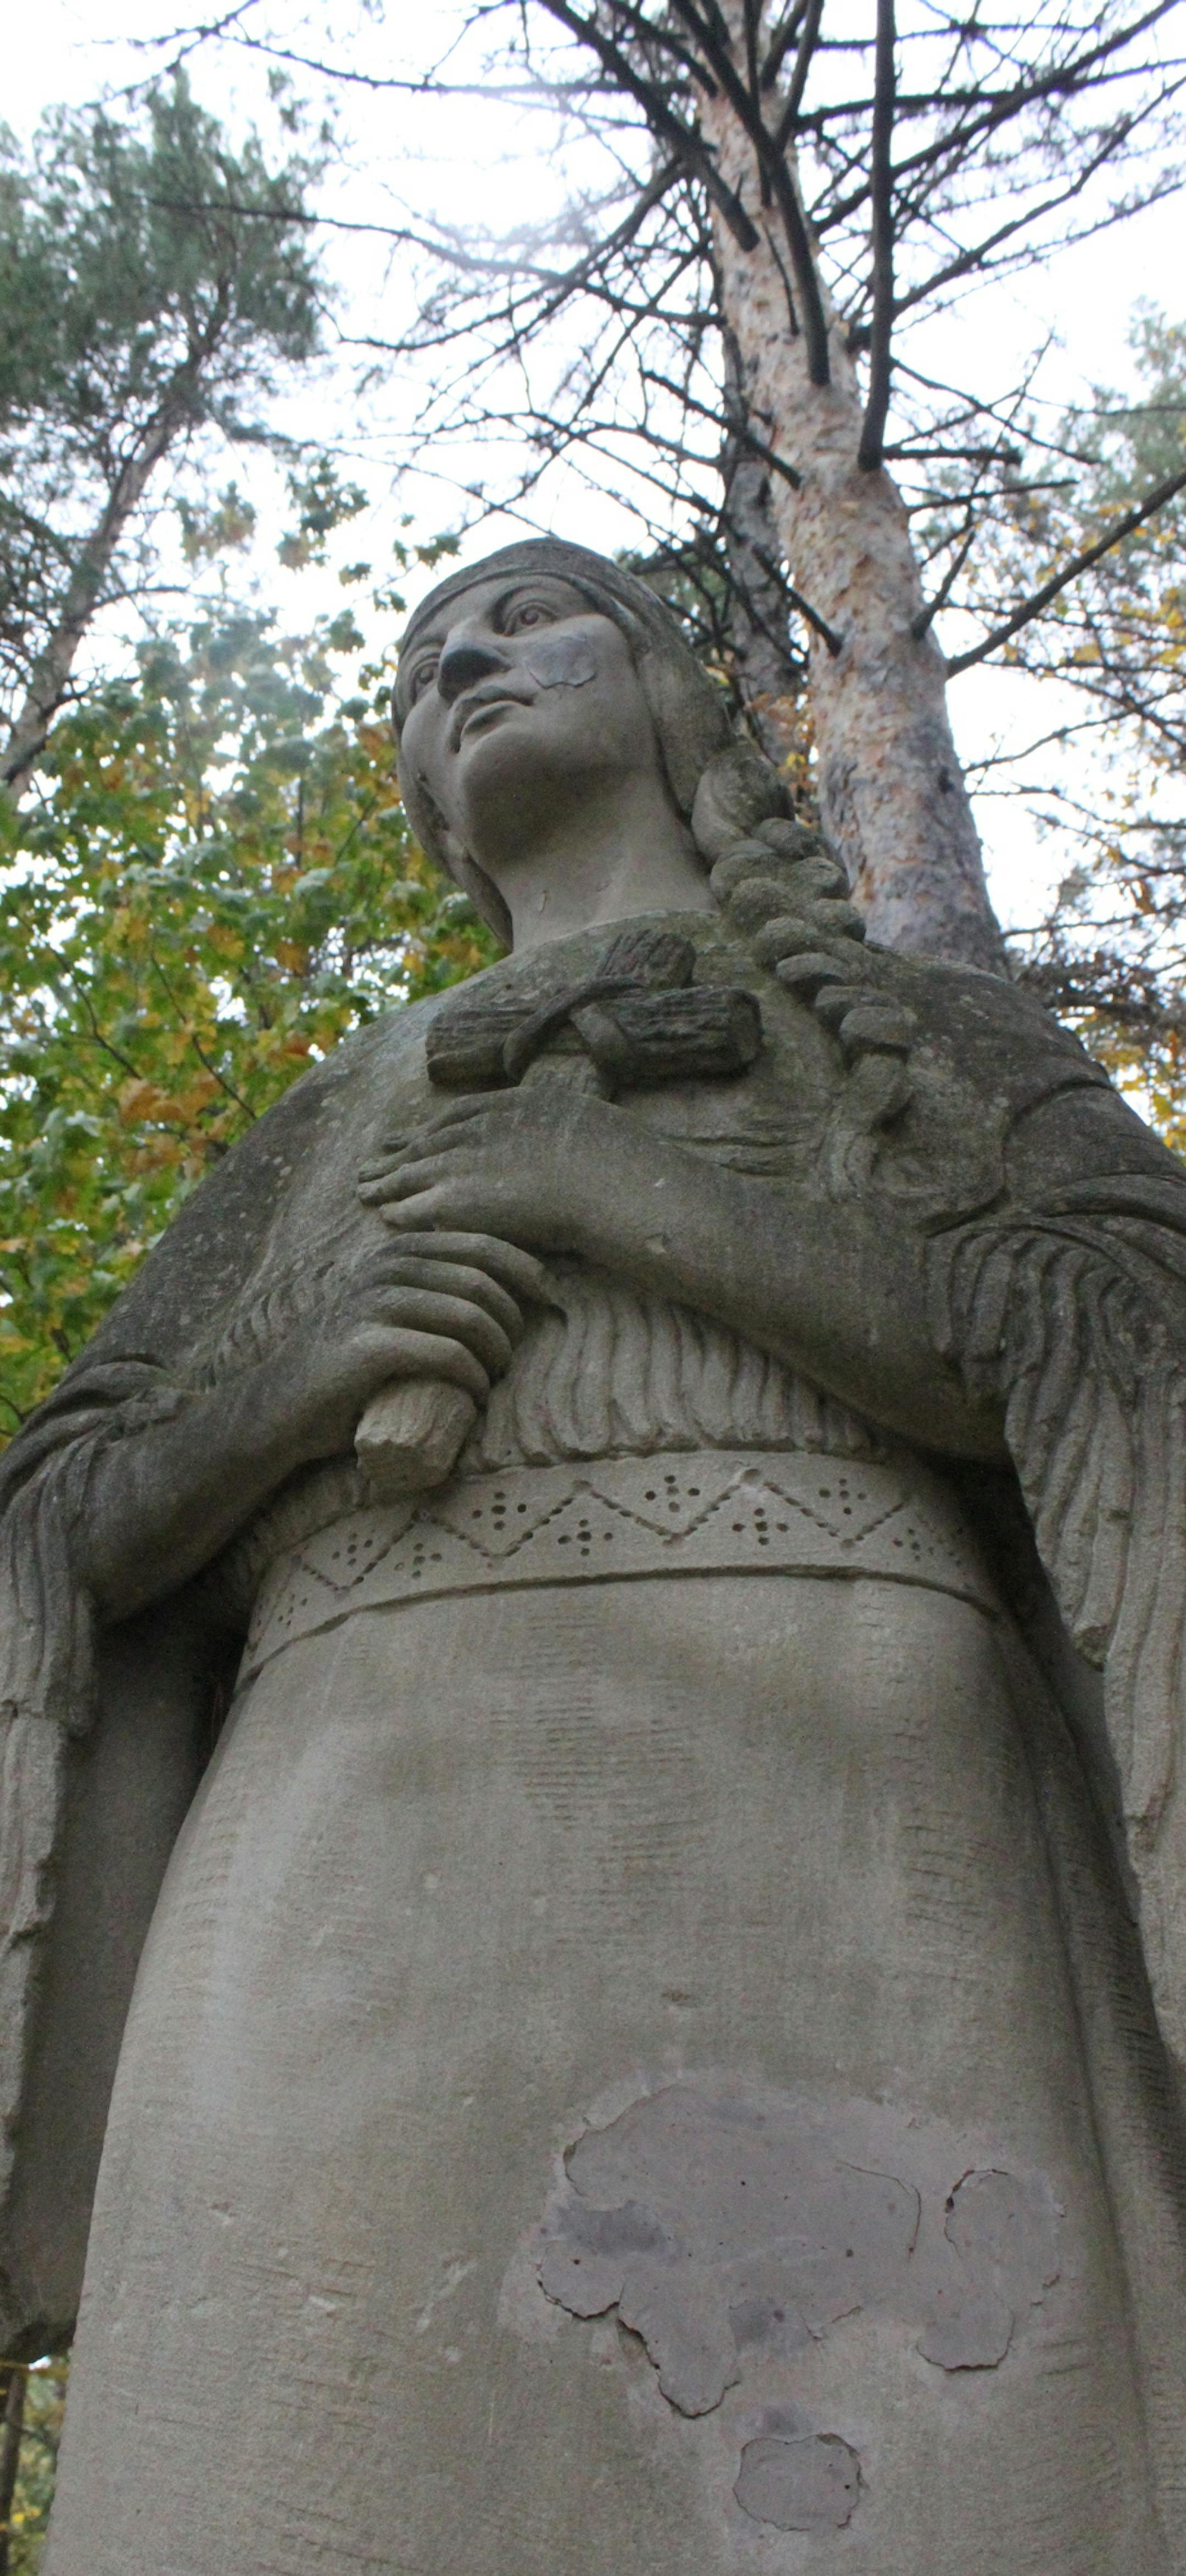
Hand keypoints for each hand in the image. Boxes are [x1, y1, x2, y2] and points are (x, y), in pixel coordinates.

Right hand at [280, 1229, 552, 1464]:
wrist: (280, 1406)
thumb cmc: (350, 1365)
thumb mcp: (389, 1311)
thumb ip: (430, 1290)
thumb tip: (512, 1293)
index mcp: (396, 1252)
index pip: (481, 1244)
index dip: (525, 1271)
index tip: (549, 1303)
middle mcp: (384, 1269)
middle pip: (480, 1280)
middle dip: (512, 1321)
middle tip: (510, 1359)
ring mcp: (373, 1305)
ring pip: (468, 1316)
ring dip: (495, 1354)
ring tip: (492, 1380)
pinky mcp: (368, 1348)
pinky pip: (445, 1354)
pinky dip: (472, 1378)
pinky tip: (474, 1396)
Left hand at [357, 1088, 623, 1252]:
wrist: (609, 1182)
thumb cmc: (619, 1161)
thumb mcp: (591, 1123)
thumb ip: (568, 1126)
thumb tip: (575, 1132)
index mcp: (512, 1105)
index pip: (459, 1115)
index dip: (433, 1127)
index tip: (415, 1134)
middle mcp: (480, 1129)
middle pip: (428, 1140)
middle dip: (399, 1151)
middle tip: (375, 1159)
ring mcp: (464, 1162)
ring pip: (412, 1171)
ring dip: (387, 1181)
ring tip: (366, 1190)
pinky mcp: (456, 1199)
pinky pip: (416, 1207)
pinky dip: (400, 1211)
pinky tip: (388, 1218)